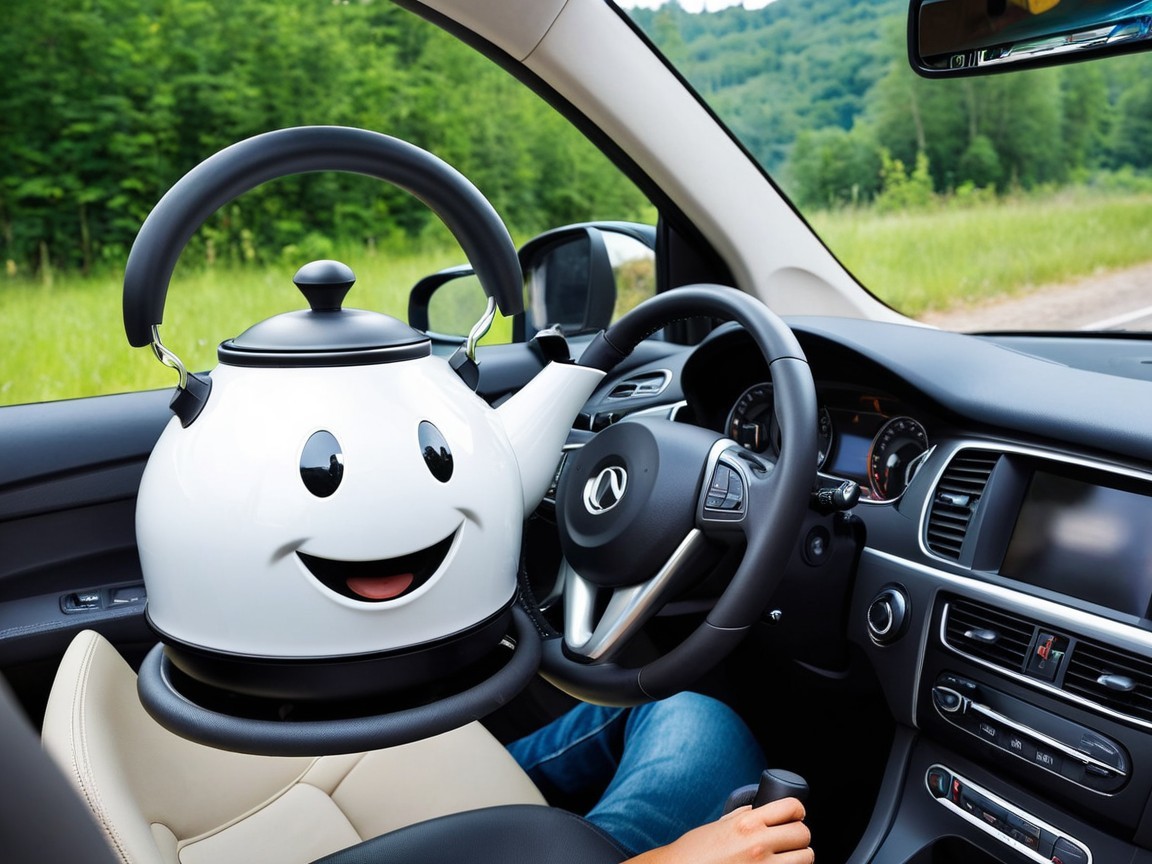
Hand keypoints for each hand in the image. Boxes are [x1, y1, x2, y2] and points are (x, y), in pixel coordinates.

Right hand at [628, 798, 812, 863]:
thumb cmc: (695, 853)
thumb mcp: (719, 826)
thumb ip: (742, 817)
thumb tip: (760, 809)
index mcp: (747, 824)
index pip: (791, 807)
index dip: (797, 810)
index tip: (795, 815)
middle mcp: (758, 844)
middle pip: (803, 833)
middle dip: (799, 836)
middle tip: (790, 840)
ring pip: (806, 858)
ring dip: (799, 857)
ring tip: (788, 858)